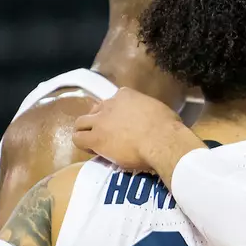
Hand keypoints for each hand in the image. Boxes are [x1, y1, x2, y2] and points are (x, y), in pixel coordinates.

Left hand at [72, 88, 188, 174]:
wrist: (162, 141)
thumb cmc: (167, 127)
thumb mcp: (157, 110)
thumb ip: (147, 111)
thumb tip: (152, 119)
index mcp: (125, 94)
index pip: (112, 101)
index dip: (114, 114)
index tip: (122, 124)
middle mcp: (109, 104)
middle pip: (94, 110)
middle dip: (98, 121)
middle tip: (106, 134)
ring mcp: (100, 121)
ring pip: (80, 123)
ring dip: (86, 132)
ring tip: (95, 143)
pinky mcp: (96, 138)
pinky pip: (78, 139)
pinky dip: (83, 145)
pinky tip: (94, 151)